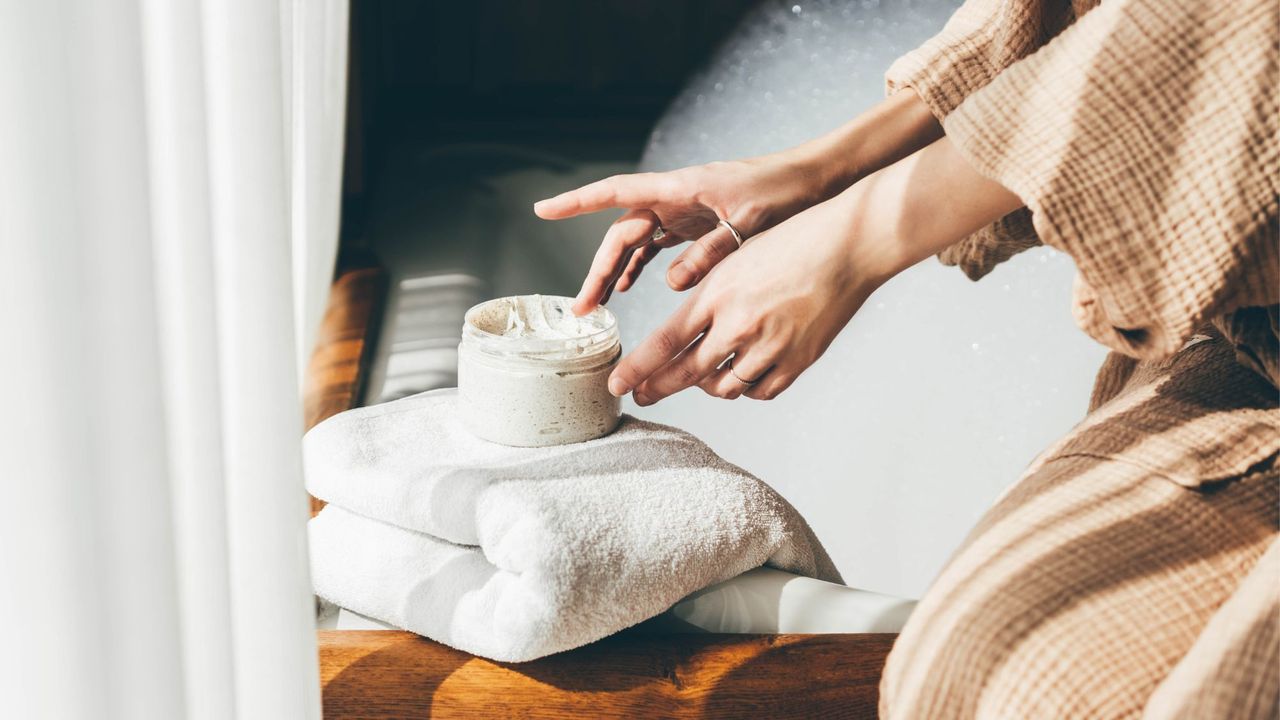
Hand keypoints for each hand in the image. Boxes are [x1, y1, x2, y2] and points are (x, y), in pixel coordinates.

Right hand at [534, 91, 946, 315]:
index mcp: (678, 188)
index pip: (615, 193)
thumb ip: (709, 253)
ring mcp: (683, 209)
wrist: (811, 180)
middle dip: (598, 269)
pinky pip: (659, 245)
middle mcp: (674, 197)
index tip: (542, 211)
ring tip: (600, 306)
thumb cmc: (780, 191)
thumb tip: (671, 284)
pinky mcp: (697, 221)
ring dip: (617, 271)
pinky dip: (643, 266)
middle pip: (622, 233)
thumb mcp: (745, 224)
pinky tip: (632, 286)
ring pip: (638, 242)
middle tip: (583, 308)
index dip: (577, 203)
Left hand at [612, 194, 878, 403]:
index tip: (618, 385)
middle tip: (641, 396)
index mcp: (718, 294)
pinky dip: (745, 388)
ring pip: (724, 387)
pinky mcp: (798, 361)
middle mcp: (740, 325)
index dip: (637, 370)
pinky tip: (739, 376)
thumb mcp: (735, 258)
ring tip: (698, 377)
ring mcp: (771, 347)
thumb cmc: (791, 243)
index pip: (665, 343)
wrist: (847, 246)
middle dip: (658, 388)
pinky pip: (760, 390)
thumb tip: (683, 332)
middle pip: (687, 374)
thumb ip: (707, 296)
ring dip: (705, 386)